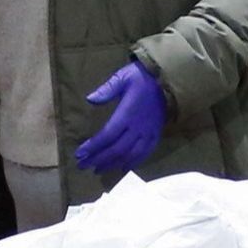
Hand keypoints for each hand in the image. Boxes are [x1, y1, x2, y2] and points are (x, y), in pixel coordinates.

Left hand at [71, 59, 167, 173]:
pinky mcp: (156, 135)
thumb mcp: (122, 78)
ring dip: (113, 164)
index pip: (107, 135)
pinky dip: (133, 163)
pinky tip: (122, 168)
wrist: (167, 80)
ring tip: (99, 169)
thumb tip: (90, 99)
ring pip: (130, 155)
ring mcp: (148, 133)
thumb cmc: (141, 78)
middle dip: (99, 159)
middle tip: (83, 165)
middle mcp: (138, 127)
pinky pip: (145, 153)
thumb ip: (107, 89)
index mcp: (127, 114)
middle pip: (116, 149)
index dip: (93, 147)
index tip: (80, 154)